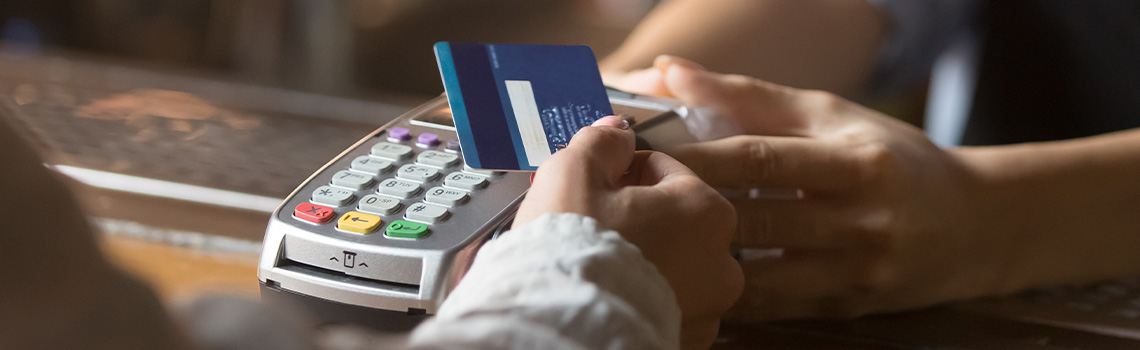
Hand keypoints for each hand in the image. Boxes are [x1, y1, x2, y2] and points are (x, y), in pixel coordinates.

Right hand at [515, 116, 742, 348]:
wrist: (563, 330)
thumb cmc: (574, 251)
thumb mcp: (575, 171)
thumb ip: (601, 142)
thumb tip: (616, 131)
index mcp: (706, 211)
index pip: (664, 170)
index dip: (621, 172)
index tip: (593, 185)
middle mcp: (721, 264)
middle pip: (672, 222)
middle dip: (634, 219)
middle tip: (589, 225)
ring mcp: (707, 310)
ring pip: (669, 269)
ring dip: (640, 261)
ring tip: (595, 265)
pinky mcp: (685, 343)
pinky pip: (662, 309)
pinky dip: (638, 300)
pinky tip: (606, 295)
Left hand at [641, 57, 1006, 319]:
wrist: (977, 225)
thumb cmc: (891, 159)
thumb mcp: (832, 116)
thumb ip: (749, 97)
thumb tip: (670, 70)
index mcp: (856, 162)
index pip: (760, 160)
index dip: (695, 158)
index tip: (642, 154)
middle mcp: (861, 221)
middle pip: (753, 219)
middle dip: (687, 210)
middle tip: (630, 203)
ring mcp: (857, 273)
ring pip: (758, 277)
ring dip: (703, 260)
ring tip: (653, 245)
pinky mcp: (849, 308)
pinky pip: (774, 307)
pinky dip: (731, 295)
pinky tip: (694, 278)